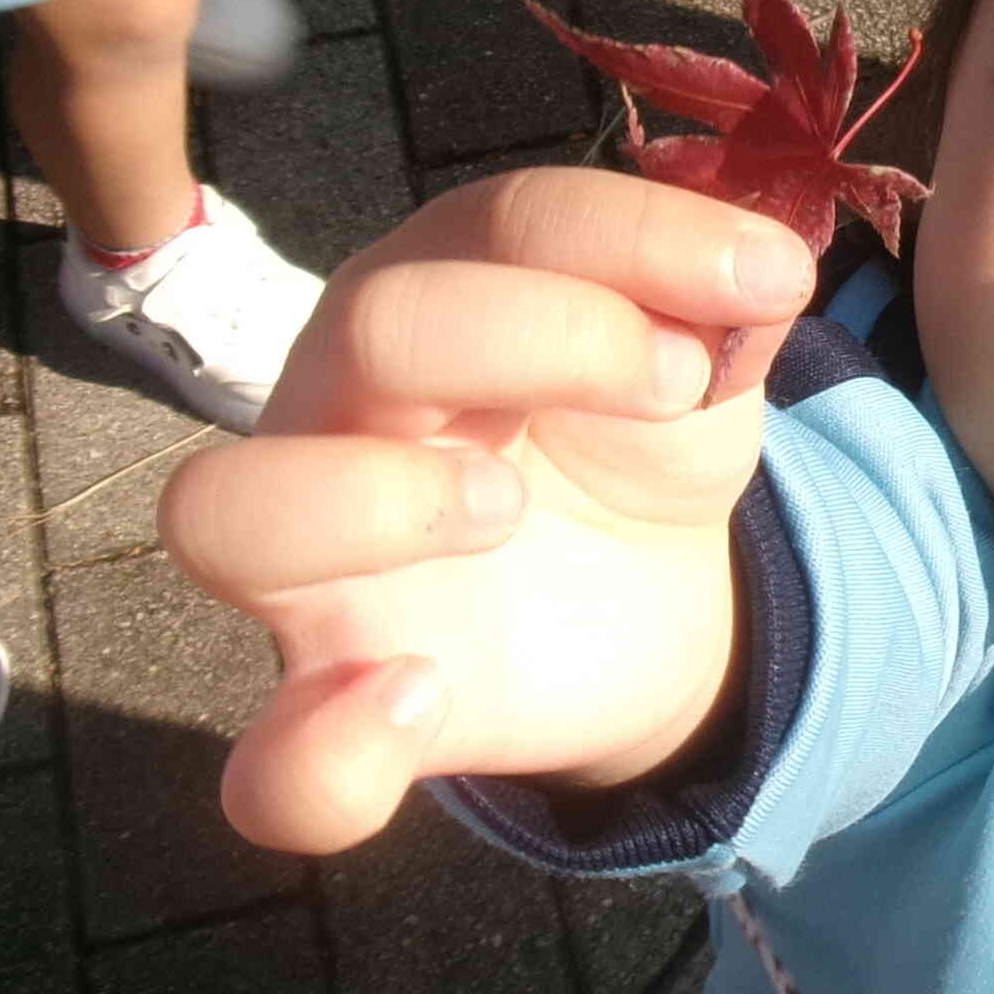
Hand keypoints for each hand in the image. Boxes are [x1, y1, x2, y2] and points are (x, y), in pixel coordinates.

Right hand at [156, 170, 817, 855]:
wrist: (653, 591)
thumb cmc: (631, 440)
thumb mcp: (700, 360)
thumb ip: (719, 306)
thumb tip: (761, 271)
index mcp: (436, 295)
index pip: (502, 224)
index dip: (633, 238)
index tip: (765, 283)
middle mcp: (344, 409)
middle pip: (368, 327)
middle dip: (538, 335)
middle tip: (669, 387)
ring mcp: (320, 568)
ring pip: (228, 512)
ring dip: (376, 498)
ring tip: (505, 508)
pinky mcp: (341, 708)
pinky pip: (273, 769)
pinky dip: (325, 750)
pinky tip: (422, 699)